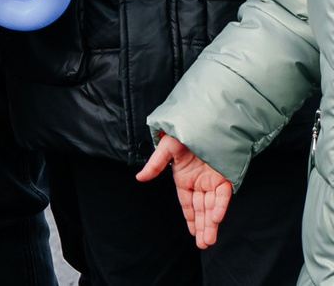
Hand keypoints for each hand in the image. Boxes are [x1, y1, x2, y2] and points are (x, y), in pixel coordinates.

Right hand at [139, 133, 233, 248]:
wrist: (204, 121)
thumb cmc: (183, 133)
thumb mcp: (166, 148)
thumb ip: (155, 165)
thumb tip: (139, 178)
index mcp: (185, 179)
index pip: (188, 204)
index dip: (191, 219)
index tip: (193, 234)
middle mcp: (199, 183)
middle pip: (201, 209)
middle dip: (203, 227)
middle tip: (204, 244)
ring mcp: (213, 180)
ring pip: (213, 206)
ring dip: (212, 223)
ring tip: (210, 240)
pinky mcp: (225, 176)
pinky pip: (223, 195)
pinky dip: (220, 206)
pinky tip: (216, 218)